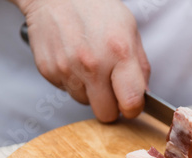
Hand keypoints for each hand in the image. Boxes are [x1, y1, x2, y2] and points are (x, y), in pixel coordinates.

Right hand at [12, 0, 149, 121]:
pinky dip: (72, 81)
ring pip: (85, 103)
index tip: (131, 104)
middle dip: (111, 106)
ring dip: (90, 91)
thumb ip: (140, 67)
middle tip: (110, 90)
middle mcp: (93, 64)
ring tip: (89, 66)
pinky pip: (66, 91)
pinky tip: (73, 60)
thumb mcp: (130, 30)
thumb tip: (142, 95)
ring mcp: (68, 69)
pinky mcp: (49, 71)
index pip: (130, 102)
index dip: (133, 108)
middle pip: (106, 114)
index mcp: (119, 53)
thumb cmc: (96, 8)